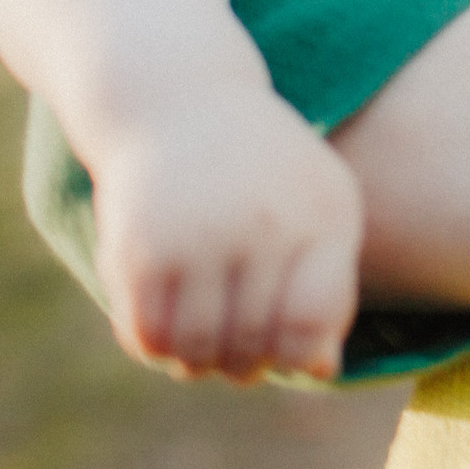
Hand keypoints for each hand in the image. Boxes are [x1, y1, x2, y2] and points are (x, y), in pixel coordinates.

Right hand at [88, 86, 362, 380]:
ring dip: (199, 364)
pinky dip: (156, 348)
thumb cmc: (263, 167)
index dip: (300, 355)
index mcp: (320, 216)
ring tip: (205, 351)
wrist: (176, 97)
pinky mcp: (140, 248)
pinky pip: (148, 335)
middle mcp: (262, 225)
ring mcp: (198, 237)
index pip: (313, 324)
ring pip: (198, 349)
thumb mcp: (320, 203)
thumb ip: (329, 287)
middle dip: (246, 365)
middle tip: (239, 358)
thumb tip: (319, 371)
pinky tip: (167, 333)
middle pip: (255, 343)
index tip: (288, 348)